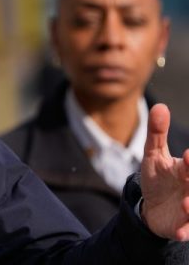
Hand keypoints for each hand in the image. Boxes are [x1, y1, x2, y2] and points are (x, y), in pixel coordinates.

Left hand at [140, 103, 188, 239]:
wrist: (154, 206)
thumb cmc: (159, 177)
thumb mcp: (153, 154)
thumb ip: (157, 133)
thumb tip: (159, 105)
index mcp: (187, 170)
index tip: (188, 155)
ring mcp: (188, 209)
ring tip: (185, 204)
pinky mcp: (182, 226)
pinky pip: (186, 230)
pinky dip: (184, 231)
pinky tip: (180, 233)